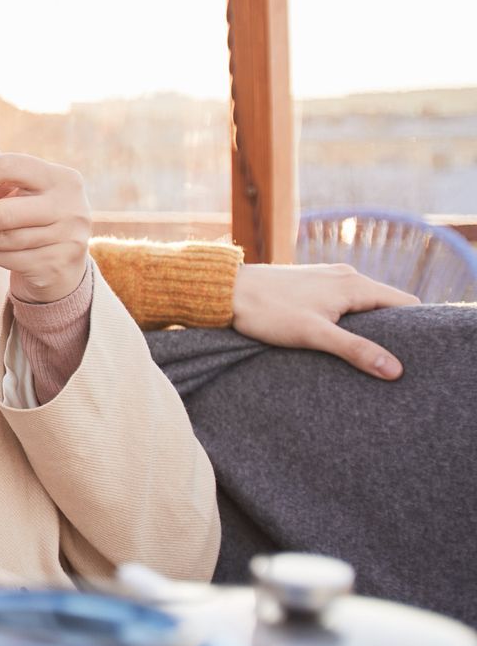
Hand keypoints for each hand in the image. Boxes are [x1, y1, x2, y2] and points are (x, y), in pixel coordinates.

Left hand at [0, 145, 91, 302]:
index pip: (10, 166)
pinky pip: (5, 259)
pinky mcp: (56, 266)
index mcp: (61, 178)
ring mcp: (66, 239)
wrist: (64, 266)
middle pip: (1, 213)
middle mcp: (69, 206)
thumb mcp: (24, 188)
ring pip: (1, 240)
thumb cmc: (35, 217)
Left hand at [232, 262, 419, 378]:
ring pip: (364, 303)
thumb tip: (396, 370)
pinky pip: (343, 301)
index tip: (420, 354)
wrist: (225, 290)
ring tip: (370, 354)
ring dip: (369, 326)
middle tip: (397, 360)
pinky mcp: (311, 284)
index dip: (418, 328)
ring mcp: (328, 278)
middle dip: (394, 330)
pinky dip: (349, 319)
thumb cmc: (267, 311)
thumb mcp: (313, 334)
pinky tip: (340, 338)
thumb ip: (355, 350)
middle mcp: (346, 276)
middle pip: (387, 304)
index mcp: (354, 284)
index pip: (406, 303)